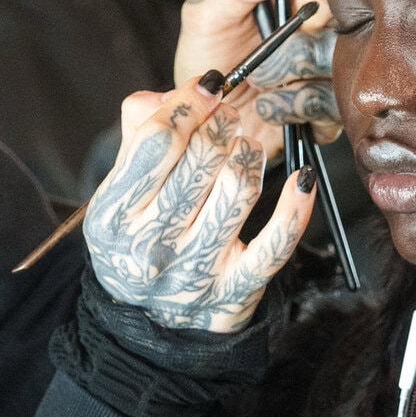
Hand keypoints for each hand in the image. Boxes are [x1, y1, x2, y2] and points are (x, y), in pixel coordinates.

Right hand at [84, 77, 316, 332]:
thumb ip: (138, 136)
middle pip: (199, 160)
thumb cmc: (135, 244)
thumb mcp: (117, 195)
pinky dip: (296, 206)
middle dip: (222, 124)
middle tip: (229, 116)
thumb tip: (177, 94)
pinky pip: (277, 243)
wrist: (145, 330)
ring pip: (239, 189)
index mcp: (112, 217)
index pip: (156, 142)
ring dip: (249, 155)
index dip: (188, 103)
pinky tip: (303, 179)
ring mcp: (194, 273)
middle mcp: (149, 247)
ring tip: (245, 147)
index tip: (208, 86)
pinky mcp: (234, 293)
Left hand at [173, 0, 341, 146]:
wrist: (204, 124)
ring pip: (332, 52)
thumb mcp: (206, 17)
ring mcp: (332, 62)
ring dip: (287, 67)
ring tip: (257, 78)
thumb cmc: (206, 61)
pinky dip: (289, 104)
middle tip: (276, 28)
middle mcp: (322, 21)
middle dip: (303, 16)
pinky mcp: (334, 105)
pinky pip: (327, 98)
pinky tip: (268, 105)